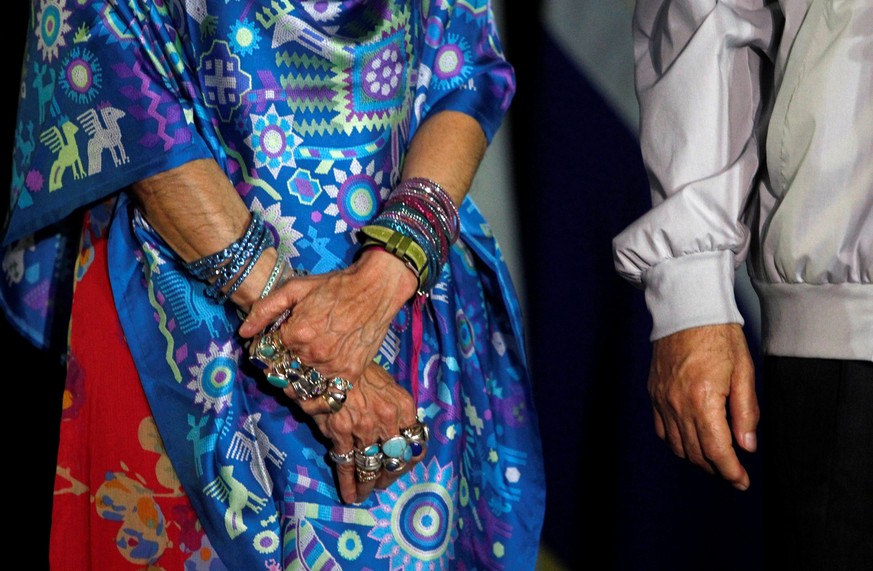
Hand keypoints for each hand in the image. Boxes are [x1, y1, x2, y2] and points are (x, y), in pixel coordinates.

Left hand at [239, 248, 417, 381]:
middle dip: (277, 366)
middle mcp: (312, 354)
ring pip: (301, 388)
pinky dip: (315, 398)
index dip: (263, 348)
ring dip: (294, 383)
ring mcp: (332, 367)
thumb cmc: (334, 286)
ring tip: (298, 370)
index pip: (265, 353)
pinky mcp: (349, 375)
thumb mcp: (295, 288)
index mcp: (296, 333)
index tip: (269, 344)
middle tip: (284, 357)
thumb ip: (266, 309)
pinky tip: (313, 388)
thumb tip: (243, 332)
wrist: (374, 290)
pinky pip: (325, 399)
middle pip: (280, 373)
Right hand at [292, 363, 424, 503]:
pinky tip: (349, 494)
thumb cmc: (360, 370)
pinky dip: (348, 483)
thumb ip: (395, 411)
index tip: (404, 466)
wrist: (332, 358)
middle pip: (395, 460)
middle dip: (389, 477)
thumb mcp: (388, 386)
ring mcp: (365, 430)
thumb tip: (397, 434)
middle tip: (381, 484)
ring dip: (369, 484)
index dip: (410, 460)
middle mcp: (389, 421)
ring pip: (371, 467)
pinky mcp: (341, 434)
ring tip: (365, 494)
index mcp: (404, 408)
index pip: (417, 444)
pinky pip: (347, 465)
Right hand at [648, 323, 757, 489]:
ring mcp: (662, 400)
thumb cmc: (718, 335)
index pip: (717, 450)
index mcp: (703, 399)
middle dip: (717, 469)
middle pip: (696, 453)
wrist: (685, 310)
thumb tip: (747, 445)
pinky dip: (676, 443)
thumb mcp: (744, 371)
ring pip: (677, 446)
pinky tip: (690, 441)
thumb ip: (746, 411)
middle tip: (734, 474)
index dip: (730, 472)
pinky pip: (662, 430)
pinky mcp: (654, 394)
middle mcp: (678, 404)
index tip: (741, 481)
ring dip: (697, 459)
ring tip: (715, 460)